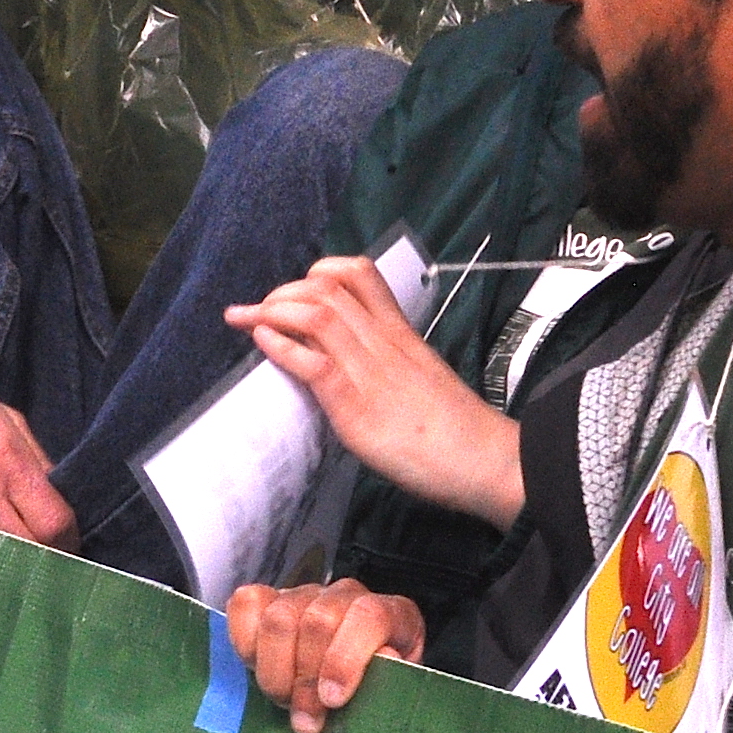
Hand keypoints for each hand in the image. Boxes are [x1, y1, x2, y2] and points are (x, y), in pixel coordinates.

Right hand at [0, 330, 75, 544]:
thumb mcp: (2, 417)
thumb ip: (36, 462)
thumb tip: (61, 505)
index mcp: (3, 457)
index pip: (53, 524)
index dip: (68, 544)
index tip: (66, 548)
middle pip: (22, 553)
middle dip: (38, 562)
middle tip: (40, 564)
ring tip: (0, 565)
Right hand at [224, 577, 426, 732]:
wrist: (352, 678)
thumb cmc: (374, 691)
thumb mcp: (395, 694)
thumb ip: (393, 681)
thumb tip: (384, 661)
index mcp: (391, 614)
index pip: (368, 616)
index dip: (346, 659)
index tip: (332, 700)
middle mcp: (346, 596)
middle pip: (317, 622)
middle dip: (306, 680)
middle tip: (305, 719)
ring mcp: (305, 595)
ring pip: (279, 618)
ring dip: (275, 671)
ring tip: (284, 700)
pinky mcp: (270, 599)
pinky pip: (246, 603)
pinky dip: (245, 641)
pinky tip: (257, 669)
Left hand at [225, 257, 523, 527]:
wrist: (484, 459)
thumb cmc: (457, 430)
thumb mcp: (422, 379)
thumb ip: (389, 366)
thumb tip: (353, 369)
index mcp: (400, 333)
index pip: (359, 274)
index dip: (317, 273)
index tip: (295, 291)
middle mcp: (383, 342)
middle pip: (327, 287)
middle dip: (282, 291)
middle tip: (257, 311)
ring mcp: (370, 371)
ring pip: (317, 314)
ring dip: (272, 310)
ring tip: (247, 321)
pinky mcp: (359, 406)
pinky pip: (315, 363)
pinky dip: (282, 345)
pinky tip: (262, 342)